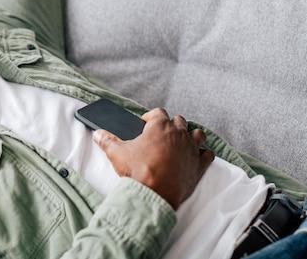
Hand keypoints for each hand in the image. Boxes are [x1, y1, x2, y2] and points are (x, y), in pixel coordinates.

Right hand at [93, 108, 214, 209]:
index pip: (159, 112)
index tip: (145, 124)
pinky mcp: (199, 165)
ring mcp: (191, 149)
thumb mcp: (117, 153)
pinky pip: (208, 154)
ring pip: (197, 133)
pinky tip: (197, 157)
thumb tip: (97, 134)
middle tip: (161, 134)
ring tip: (181, 142)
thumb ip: (107, 140)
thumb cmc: (138, 170)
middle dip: (171, 125)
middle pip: (179, 121)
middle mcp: (178, 133)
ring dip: (191, 135)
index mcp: (160, 126)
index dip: (152, 117)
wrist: (154, 194)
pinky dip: (204, 154)